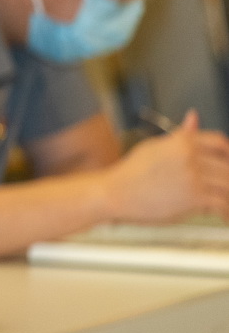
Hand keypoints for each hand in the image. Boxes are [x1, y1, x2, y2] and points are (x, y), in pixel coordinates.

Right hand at [111, 110, 228, 222]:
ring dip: (227, 195)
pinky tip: (222, 215)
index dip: (227, 153)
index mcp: (182, 142)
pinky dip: (225, 212)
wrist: (115, 193)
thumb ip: (180, 134)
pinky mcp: (193, 198)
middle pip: (228, 166)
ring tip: (224, 201)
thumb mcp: (154, 146)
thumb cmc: (131, 172)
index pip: (220, 142)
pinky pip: (222, 203)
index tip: (226, 161)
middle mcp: (190, 157)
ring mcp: (193, 178)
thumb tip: (193, 117)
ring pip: (228, 185)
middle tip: (222, 186)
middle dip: (227, 177)